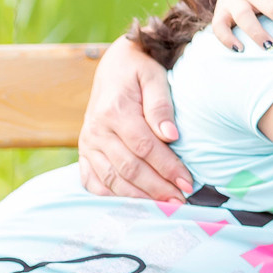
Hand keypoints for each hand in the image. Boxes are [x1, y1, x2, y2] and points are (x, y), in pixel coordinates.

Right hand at [77, 36, 190, 200]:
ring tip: (164, 207)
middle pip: (128, 168)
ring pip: (111, 180)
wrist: (114, 65)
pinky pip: (92, 182)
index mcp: (114, 111)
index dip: (167, 167)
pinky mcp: (84, 152)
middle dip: (157, 188)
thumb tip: (171, 136)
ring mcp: (87, 143)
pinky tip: (133, 204)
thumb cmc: (140, 70)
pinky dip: (111, 197)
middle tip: (181, 201)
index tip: (188, 182)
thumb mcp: (154, 77)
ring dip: (138, 198)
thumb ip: (161, 105)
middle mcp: (96, 130)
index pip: (144, 147)